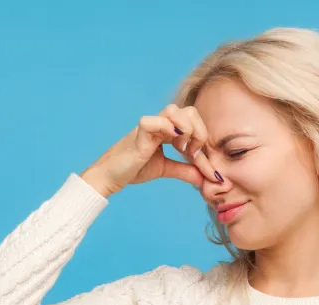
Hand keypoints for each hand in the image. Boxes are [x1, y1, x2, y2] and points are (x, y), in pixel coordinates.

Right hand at [81, 104, 220, 196]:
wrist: (110, 177)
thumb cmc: (134, 169)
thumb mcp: (166, 169)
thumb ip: (186, 171)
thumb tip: (208, 179)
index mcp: (168, 129)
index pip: (194, 123)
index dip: (204, 143)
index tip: (205, 167)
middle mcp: (160, 124)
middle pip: (190, 110)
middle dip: (199, 132)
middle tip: (192, 154)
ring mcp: (150, 126)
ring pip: (175, 110)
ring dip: (186, 130)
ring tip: (182, 149)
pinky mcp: (139, 133)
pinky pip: (154, 121)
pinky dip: (168, 128)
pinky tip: (173, 145)